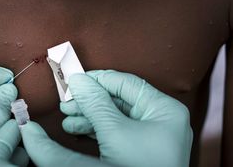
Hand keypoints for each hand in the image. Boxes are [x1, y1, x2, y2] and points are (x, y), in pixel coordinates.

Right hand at [60, 70, 192, 166]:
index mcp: (165, 110)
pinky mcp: (139, 153)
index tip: (75, 80)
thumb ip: (94, 104)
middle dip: (89, 100)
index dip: (97, 79)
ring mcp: (150, 138)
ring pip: (114, 116)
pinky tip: (77, 129)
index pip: (126, 82)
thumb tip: (78, 81)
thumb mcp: (114, 132)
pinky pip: (115, 132)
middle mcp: (160, 121)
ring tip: (68, 118)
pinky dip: (95, 130)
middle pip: (118, 99)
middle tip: (68, 101)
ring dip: (88, 115)